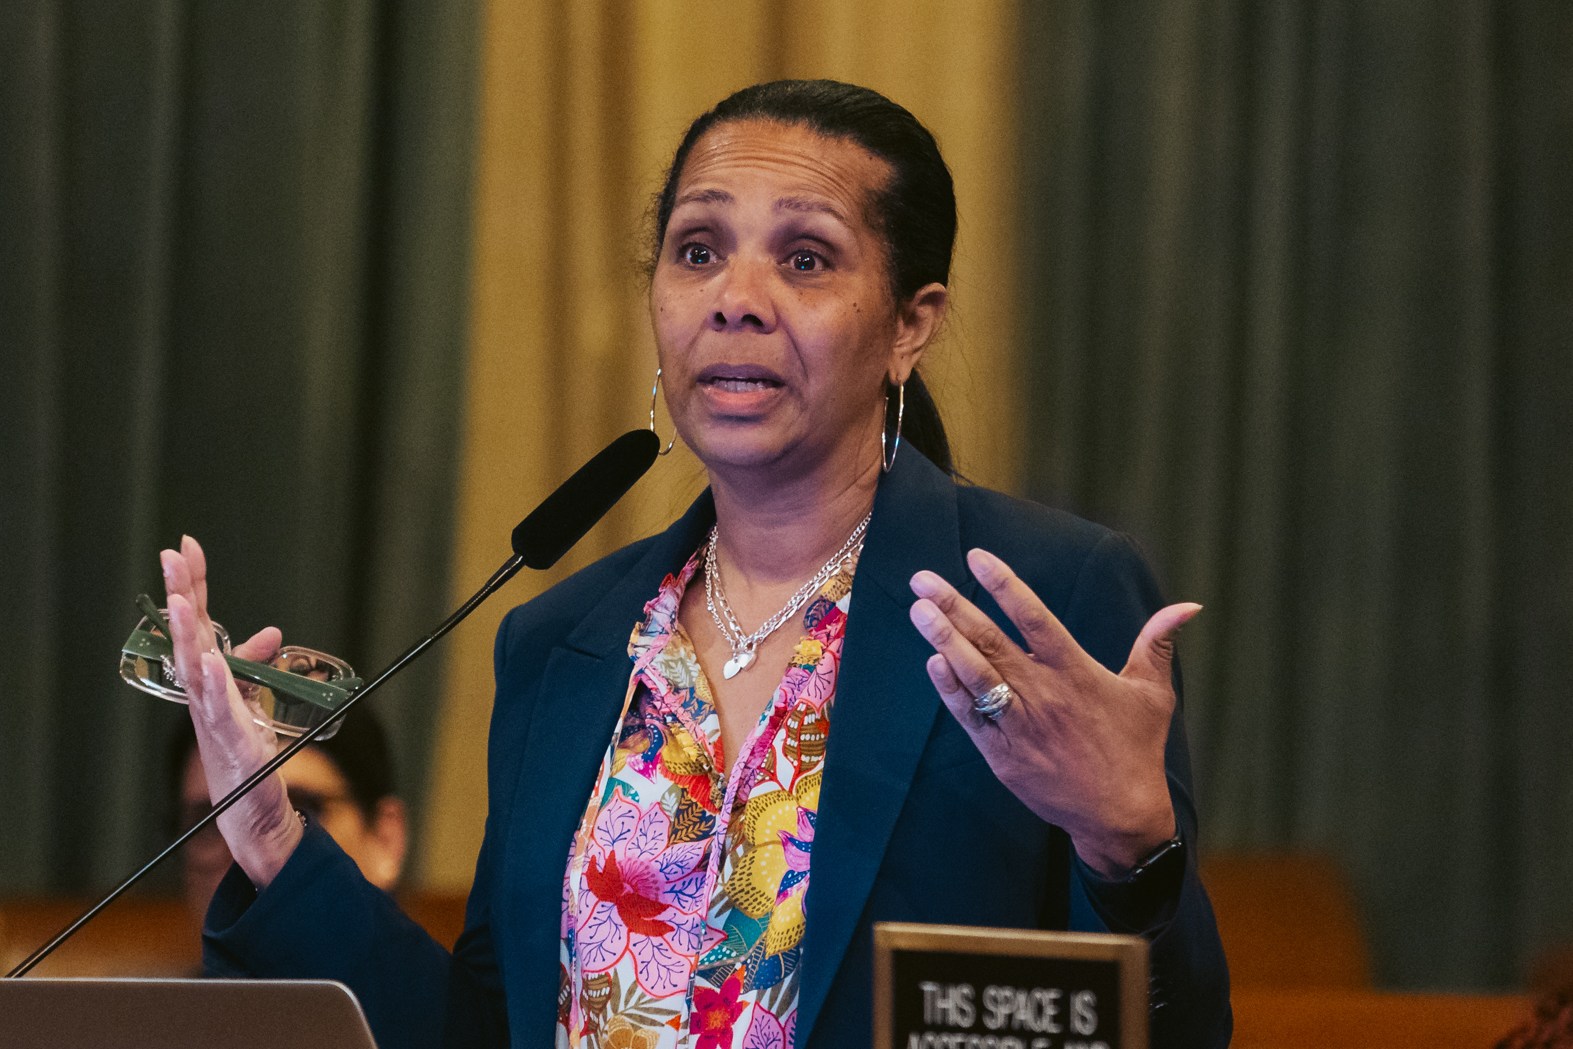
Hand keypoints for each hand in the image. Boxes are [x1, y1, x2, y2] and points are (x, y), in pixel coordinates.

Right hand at [162, 535, 302, 888]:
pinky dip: (216, 685)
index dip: (193, 584)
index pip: (200, 622)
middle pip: (189, 635)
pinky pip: (219, 708)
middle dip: (181, 595)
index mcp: (210, 676)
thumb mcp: (253, 699)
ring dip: (188, 634)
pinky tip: (210, 664)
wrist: (248, 807)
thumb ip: (254, 665)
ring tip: (182, 601)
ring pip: (196, 667)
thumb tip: (270, 632)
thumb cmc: (244, 751)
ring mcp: (211, 715)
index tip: (186, 545)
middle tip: (171, 556)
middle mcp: (204, 691)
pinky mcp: (230, 740)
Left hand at [908, 548, 1196, 877]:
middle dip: (954, 608)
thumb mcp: (1153, 693)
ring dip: (944, 641)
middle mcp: (1044, 695)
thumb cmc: (1136, 749)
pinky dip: (951, 689)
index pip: (1035, 618)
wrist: (1120, 816)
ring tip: (918, 610)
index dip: (1005, 586)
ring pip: (976, 676)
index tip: (977, 557)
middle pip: (992, 643)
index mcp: (1076, 673)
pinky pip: (971, 716)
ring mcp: (1020, 725)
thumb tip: (1188, 605)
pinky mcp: (1003, 755)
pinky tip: (933, 662)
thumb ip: (1157, 643)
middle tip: (922, 579)